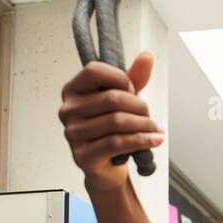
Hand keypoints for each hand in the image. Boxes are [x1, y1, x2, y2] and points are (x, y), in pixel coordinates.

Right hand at [58, 52, 161, 192]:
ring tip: (153, 128)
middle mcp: (68, 110)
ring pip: (117, 122)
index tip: (133, 90)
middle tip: (148, 115)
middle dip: (139, 106)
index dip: (121, 78)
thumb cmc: (110, 129)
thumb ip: (133, 78)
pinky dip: (142, 140)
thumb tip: (146, 56)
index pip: (94, 70)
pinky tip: (154, 139)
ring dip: (144, 124)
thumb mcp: (122, 99)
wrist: (105, 165)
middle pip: (112, 98)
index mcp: (73, 90)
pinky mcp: (83, 155)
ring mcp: (72, 134)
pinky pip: (117, 143)